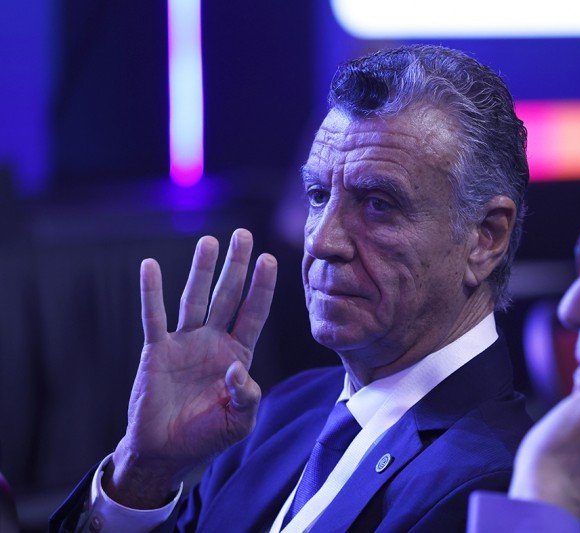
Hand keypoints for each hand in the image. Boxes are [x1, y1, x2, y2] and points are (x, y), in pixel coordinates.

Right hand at [106, 229, 276, 507]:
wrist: (165, 452)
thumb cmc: (206, 436)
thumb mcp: (239, 421)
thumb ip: (246, 396)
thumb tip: (238, 368)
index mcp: (238, 355)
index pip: (254, 314)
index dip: (262, 288)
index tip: (269, 258)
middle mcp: (213, 342)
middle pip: (228, 296)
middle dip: (236, 266)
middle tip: (243, 234)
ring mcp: (185, 343)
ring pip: (194, 299)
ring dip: (202, 270)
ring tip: (210, 241)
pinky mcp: (157, 350)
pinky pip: (154, 317)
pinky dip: (151, 292)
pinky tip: (150, 266)